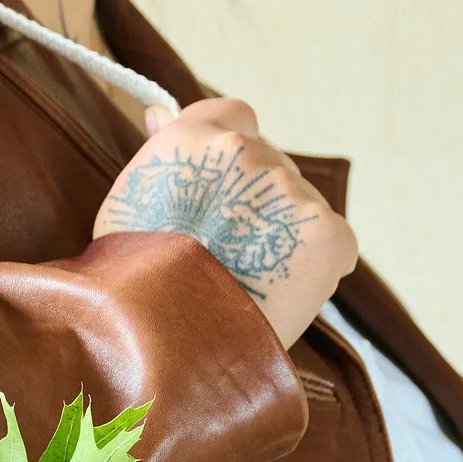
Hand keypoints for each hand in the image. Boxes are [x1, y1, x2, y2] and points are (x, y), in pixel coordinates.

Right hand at [94, 98, 358, 353]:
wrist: (164, 346)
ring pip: (301, 209)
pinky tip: (283, 297)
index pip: (236, 118)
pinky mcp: (326, 234)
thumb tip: (161, 114)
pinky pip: (334, 245)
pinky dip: (317, 269)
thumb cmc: (132, 289)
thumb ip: (159, 160)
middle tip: (231, 259)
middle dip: (258, 206)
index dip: (234, 158)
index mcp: (193, 138)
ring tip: (249, 287)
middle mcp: (244, 151)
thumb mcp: (128, 208)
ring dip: (285, 238)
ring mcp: (289, 192)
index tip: (225, 192)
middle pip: (271, 169)